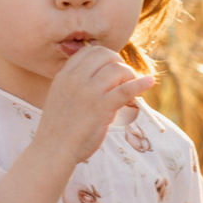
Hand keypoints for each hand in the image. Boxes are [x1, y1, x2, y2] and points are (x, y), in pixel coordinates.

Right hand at [28, 46, 153, 165]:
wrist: (53, 150)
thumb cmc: (58, 129)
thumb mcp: (60, 97)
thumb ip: (74, 84)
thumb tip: (99, 76)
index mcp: (64, 75)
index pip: (89, 51)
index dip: (105, 56)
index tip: (111, 68)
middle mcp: (75, 79)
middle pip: (105, 55)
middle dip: (118, 63)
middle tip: (123, 78)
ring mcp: (88, 92)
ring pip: (117, 69)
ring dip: (128, 76)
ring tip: (129, 88)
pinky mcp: (101, 107)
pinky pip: (126, 89)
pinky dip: (140, 84)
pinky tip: (149, 82)